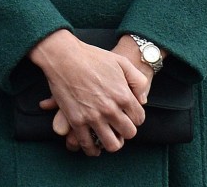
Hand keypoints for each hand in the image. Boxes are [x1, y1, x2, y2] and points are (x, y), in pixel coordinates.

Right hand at [29, 30, 149, 155]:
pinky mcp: (77, 122)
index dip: (135, 117)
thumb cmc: (92, 57)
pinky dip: (93, 149)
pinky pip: (88, 145)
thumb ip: (137, 80)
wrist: (64, 57)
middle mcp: (110, 109)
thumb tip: (142, 100)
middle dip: (126, 131)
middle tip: (119, 126)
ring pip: (112, 145)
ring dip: (112, 143)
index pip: (139, 119)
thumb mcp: (121, 61)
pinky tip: (94, 145)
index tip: (128, 114)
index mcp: (122, 95)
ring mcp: (93, 117)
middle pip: (128, 133)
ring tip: (109, 136)